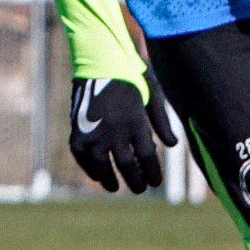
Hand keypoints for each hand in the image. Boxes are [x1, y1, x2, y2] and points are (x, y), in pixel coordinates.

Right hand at [69, 77, 176, 193]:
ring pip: (103, 167)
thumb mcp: (152, 95)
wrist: (99, 61)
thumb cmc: (130, 76)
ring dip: (109, 180)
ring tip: (114, 187)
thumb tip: (172, 145)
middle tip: (140, 189)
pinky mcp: (77, 132)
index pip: (147, 159)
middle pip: (127, 166)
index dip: (152, 174)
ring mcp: (94, 133)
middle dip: (135, 181)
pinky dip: (89, 168)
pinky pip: (83, 157)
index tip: (154, 181)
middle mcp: (115, 132)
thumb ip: (162, 122)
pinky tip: (96, 174)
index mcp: (136, 123)